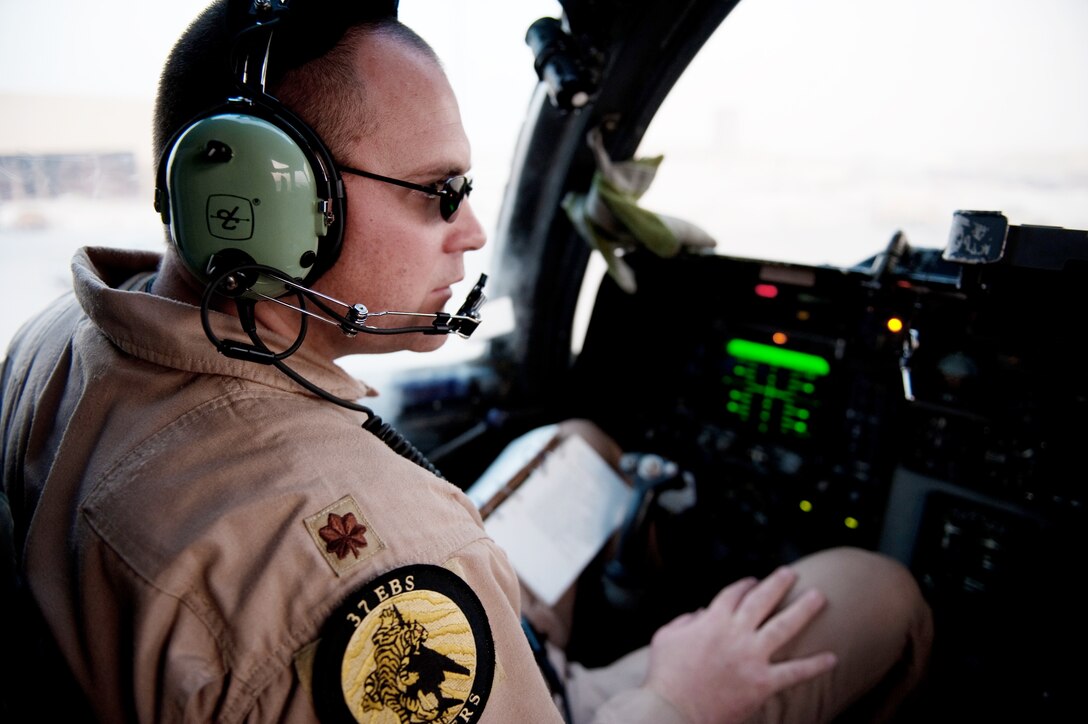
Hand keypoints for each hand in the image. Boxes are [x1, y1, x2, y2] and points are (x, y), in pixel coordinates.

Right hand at [643, 566, 835, 723]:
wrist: (673, 710)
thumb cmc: (665, 676)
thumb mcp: (665, 638)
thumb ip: (684, 621)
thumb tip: (699, 614)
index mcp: (712, 621)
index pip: (734, 594)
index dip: (745, 585)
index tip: (754, 581)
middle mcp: (736, 633)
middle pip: (763, 600)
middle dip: (778, 583)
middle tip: (791, 574)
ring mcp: (752, 658)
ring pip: (784, 626)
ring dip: (804, 609)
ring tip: (819, 596)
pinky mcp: (762, 683)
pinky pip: (794, 672)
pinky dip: (814, 665)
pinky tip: (832, 658)